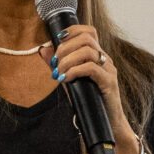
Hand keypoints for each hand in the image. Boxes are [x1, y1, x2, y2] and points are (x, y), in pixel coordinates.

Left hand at [47, 23, 138, 153]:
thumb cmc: (88, 101)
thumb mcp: (69, 79)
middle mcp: (105, 59)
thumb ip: (58, 64)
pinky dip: (74, 71)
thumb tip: (44, 49)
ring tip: (58, 73)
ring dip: (67, 60)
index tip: (57, 40)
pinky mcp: (109, 82)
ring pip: (88, 51)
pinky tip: (66, 79)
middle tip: (55, 63)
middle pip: (87, 38)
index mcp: (98, 55)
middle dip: (65, 47)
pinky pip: (91, 68)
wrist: (105, 123)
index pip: (89, 31)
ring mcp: (109, 70)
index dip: (72, 30)